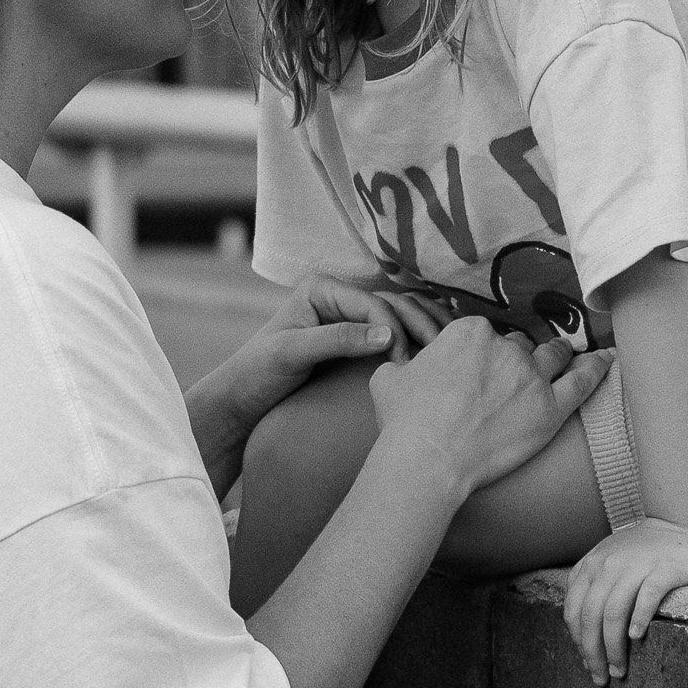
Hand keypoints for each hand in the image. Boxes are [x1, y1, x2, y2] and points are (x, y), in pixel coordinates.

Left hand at [230, 276, 426, 413]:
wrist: (242, 399)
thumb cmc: (258, 373)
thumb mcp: (292, 352)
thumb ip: (338, 340)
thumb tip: (389, 334)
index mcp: (321, 287)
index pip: (372, 303)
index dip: (394, 329)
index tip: (404, 362)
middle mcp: (338, 295)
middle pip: (391, 304)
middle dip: (417, 325)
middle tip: (438, 354)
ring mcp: (348, 315)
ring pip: (398, 315)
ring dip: (423, 329)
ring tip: (445, 351)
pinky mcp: (355, 336)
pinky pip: (391, 331)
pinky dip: (414, 337)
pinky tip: (434, 351)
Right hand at [369, 319, 612, 507]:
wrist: (428, 458)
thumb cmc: (404, 420)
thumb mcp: (389, 377)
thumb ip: (405, 363)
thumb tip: (403, 367)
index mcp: (468, 332)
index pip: (483, 333)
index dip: (480, 352)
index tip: (475, 368)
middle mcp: (505, 347)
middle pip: (517, 345)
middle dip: (512, 359)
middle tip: (504, 381)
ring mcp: (531, 377)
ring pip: (551, 356)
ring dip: (554, 357)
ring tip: (560, 359)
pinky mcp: (551, 409)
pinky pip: (582, 382)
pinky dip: (598, 368)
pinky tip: (610, 359)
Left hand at [562, 519, 687, 687]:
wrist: (683, 523)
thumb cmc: (645, 551)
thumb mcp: (609, 561)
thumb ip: (593, 586)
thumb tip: (584, 634)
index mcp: (592, 565)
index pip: (575, 610)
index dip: (578, 641)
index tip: (588, 663)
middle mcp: (609, 564)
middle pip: (592, 616)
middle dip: (593, 651)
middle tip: (603, 676)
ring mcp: (637, 565)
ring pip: (614, 612)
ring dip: (614, 646)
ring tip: (620, 669)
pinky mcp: (665, 569)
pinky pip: (647, 596)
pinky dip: (639, 618)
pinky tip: (637, 637)